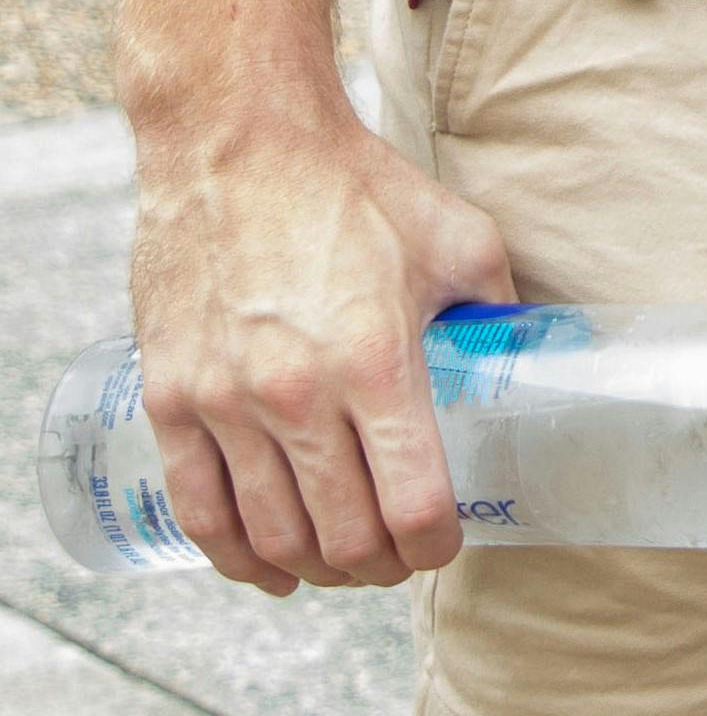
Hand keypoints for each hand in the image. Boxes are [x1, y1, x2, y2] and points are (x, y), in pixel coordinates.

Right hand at [123, 99, 515, 591]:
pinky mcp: (169, 399)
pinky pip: (199, 507)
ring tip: (340, 567)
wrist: (238, 144)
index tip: (445, 546)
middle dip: (379, 567)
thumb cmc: (356, 188)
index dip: (436, 545)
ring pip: (272, 533)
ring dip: (313, 571)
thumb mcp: (459, 238)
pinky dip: (234, 557)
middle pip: (344, 535)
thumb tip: (529, 352)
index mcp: (379, 361)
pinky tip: (264, 567)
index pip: (414, 502)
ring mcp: (225, 403)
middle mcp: (298, 395)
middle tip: (395, 561)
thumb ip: (496, 304)